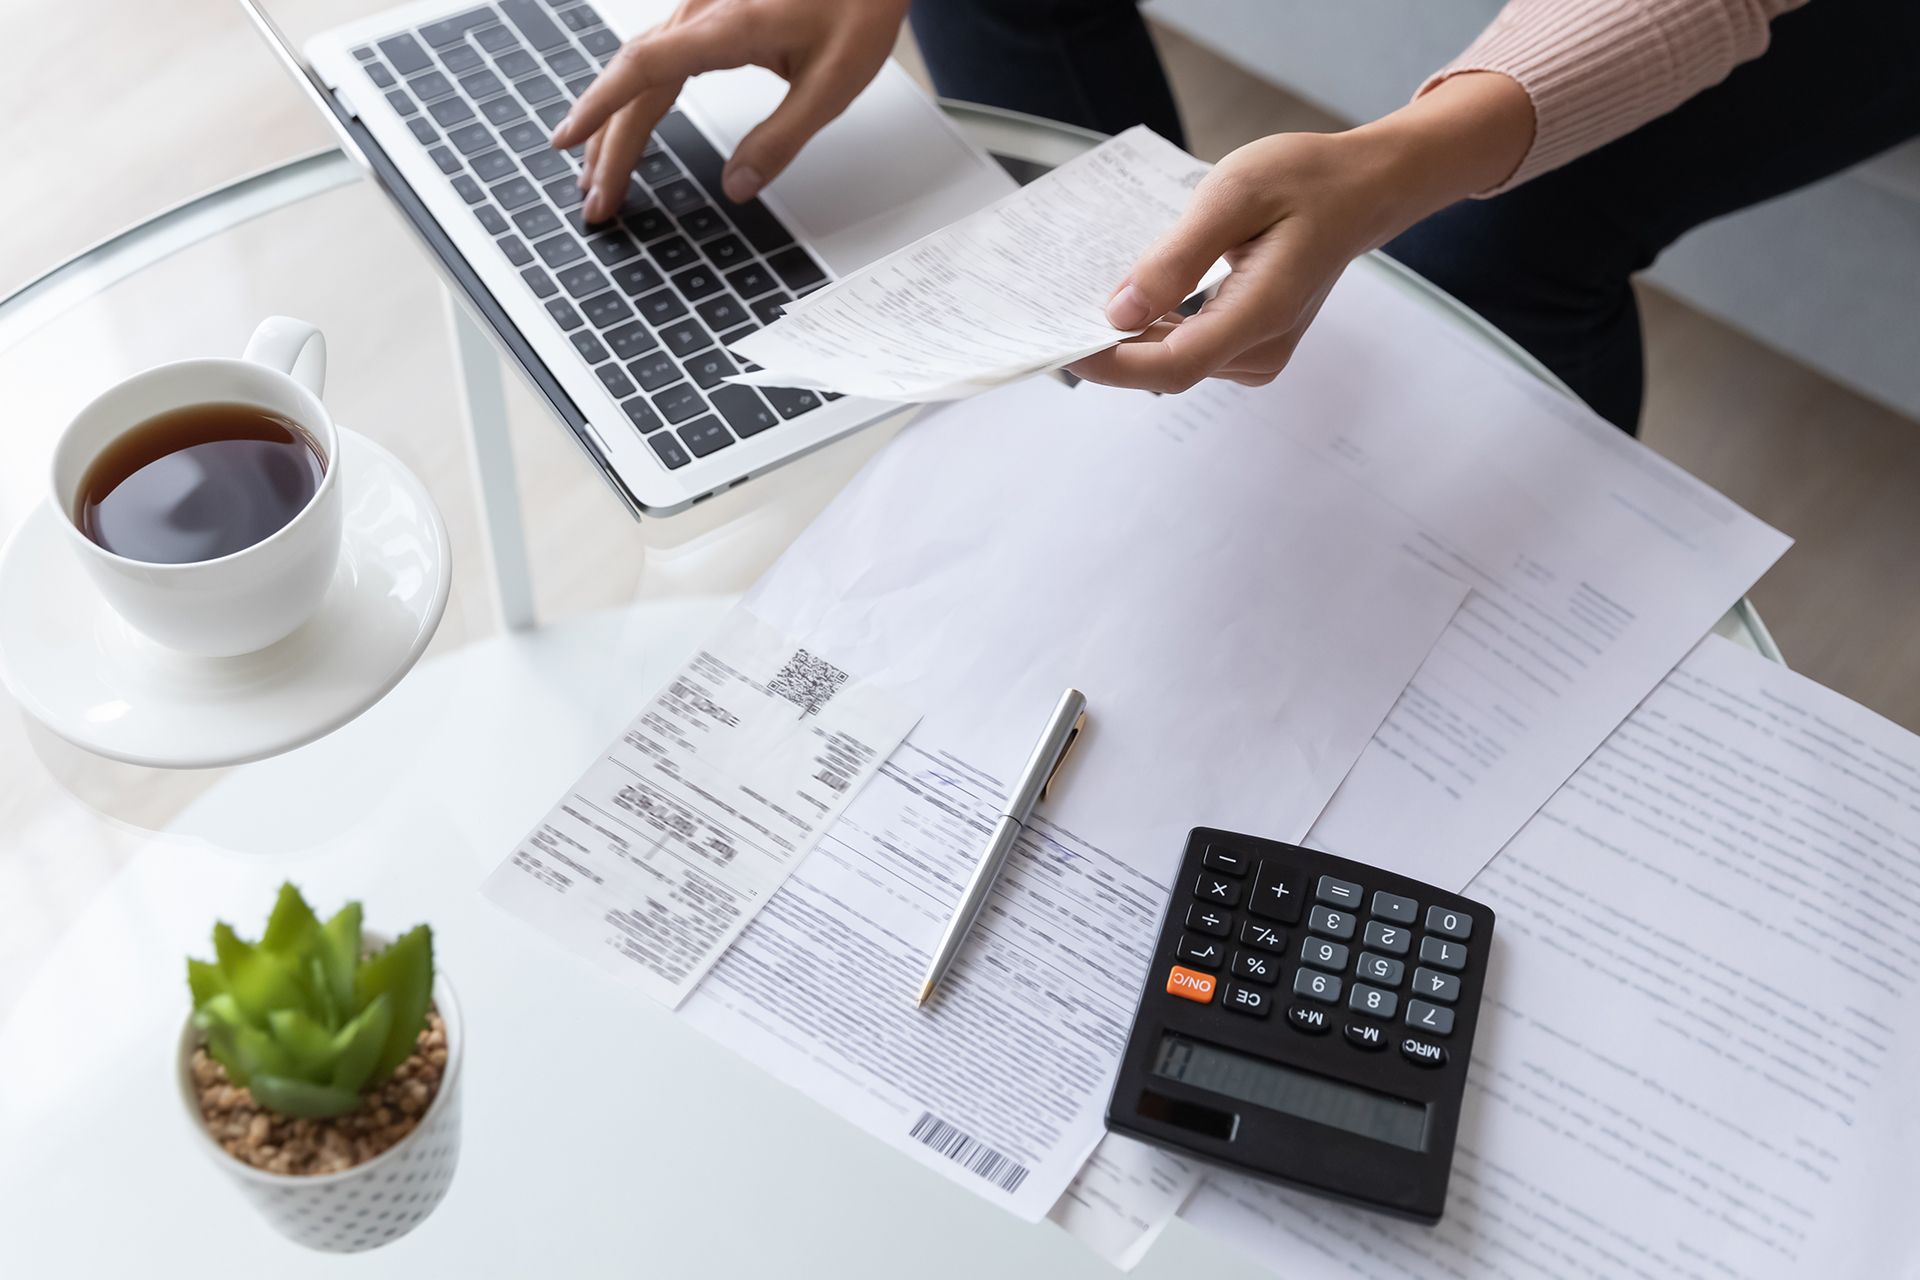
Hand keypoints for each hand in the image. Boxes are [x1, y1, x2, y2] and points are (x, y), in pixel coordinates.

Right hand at [551, 0, 909, 222]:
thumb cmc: (858, 7)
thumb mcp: (833, 86)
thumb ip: (781, 139)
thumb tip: (738, 187)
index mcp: (727, 28)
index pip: (643, 71)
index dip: (600, 109)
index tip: (568, 141)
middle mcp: (702, 13)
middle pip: (634, 82)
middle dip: (608, 145)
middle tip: (595, 200)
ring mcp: (701, 10)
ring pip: (640, 70)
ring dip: (615, 124)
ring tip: (598, 174)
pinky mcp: (709, 15)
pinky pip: (657, 58)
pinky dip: (635, 98)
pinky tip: (627, 125)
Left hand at [1069, 73, 1534, 393]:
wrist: (1362, 191)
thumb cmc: (1305, 182)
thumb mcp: (1233, 196)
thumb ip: (1175, 258)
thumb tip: (1118, 312)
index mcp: (1262, 312)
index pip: (1171, 365)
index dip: (1110, 364)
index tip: (1061, 342)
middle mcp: (1261, 350)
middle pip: (1164, 369)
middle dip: (1109, 347)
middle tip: (1058, 308)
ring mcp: (1258, 356)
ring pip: (1171, 362)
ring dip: (1128, 337)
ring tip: (1091, 293)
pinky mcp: (1250, 349)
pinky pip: (1187, 349)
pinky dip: (1152, 330)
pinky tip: (1134, 297)